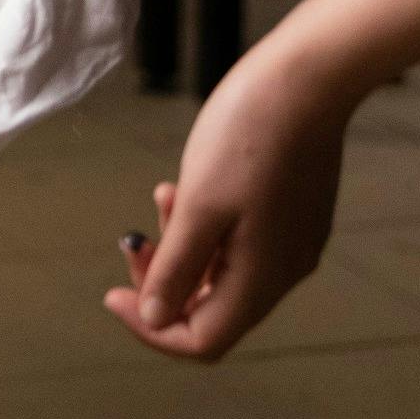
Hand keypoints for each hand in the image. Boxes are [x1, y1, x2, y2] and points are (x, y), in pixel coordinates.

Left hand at [105, 38, 357, 359]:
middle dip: (163, 282)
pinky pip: (241, 241)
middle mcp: (285, 270)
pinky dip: (206, 225)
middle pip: (213, 307)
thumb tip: (155, 318)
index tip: (111, 293)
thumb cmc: (248, 138)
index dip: (152, 329)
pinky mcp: (294, 211)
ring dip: (182, 246)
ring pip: (223, 271)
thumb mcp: (199, 205)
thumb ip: (176, 268)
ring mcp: (293, 240)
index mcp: (263, 279)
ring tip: (161, 194)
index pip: (204, 340)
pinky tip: (185, 185)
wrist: (308, 78)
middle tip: (133, 238)